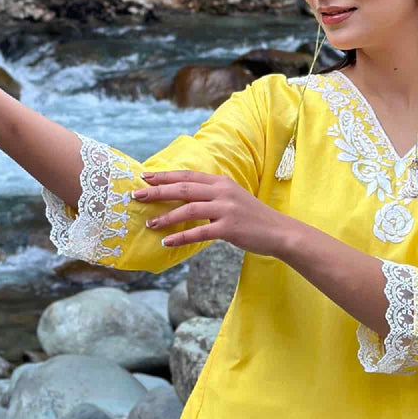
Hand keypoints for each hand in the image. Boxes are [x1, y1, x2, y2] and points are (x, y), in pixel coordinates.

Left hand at [133, 170, 290, 255]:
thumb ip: (212, 195)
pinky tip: (166, 242)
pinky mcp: (229, 228)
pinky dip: (180, 237)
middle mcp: (223, 192)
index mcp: (221, 182)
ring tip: (150, 223)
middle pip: (184, 188)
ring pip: (189, 209)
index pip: (188, 176)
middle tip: (137, 195)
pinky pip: (199, 233)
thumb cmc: (253, 218)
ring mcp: (226, 209)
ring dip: (166, 217)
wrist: (279, 232)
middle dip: (158, 191)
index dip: (165, 176)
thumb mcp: (233, 198)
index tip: (145, 176)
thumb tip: (185, 198)